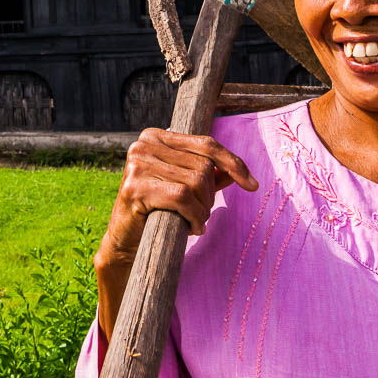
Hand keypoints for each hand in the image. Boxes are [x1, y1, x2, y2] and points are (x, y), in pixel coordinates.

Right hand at [94, 128, 257, 340]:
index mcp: (155, 137)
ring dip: (203, 210)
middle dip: (210, 196)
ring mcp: (137, 164)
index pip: (205, 144)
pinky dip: (195, 216)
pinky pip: (182, 197)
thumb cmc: (158, 211)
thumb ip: (207, 176)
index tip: (252, 185)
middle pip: (203, 166)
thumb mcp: (185, 188)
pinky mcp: (134, 187)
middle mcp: (143, 144)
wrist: (126, 241)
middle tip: (200, 215)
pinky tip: (193, 228)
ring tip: (195, 222)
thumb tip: (236, 172)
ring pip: (195, 182)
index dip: (232, 163)